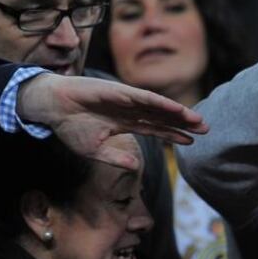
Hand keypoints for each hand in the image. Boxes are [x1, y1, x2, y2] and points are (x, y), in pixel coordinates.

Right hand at [16, 73, 208, 169]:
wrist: (51, 106)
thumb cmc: (69, 126)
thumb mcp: (94, 150)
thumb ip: (116, 158)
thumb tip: (134, 167)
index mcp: (125, 123)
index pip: (156, 130)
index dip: (174, 135)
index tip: (192, 142)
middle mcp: (129, 110)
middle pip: (163, 118)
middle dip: (184, 124)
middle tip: (206, 129)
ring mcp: (125, 100)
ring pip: (159, 108)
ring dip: (179, 113)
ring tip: (198, 120)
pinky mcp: (118, 91)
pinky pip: (144, 98)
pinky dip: (161, 103)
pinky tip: (176, 109)